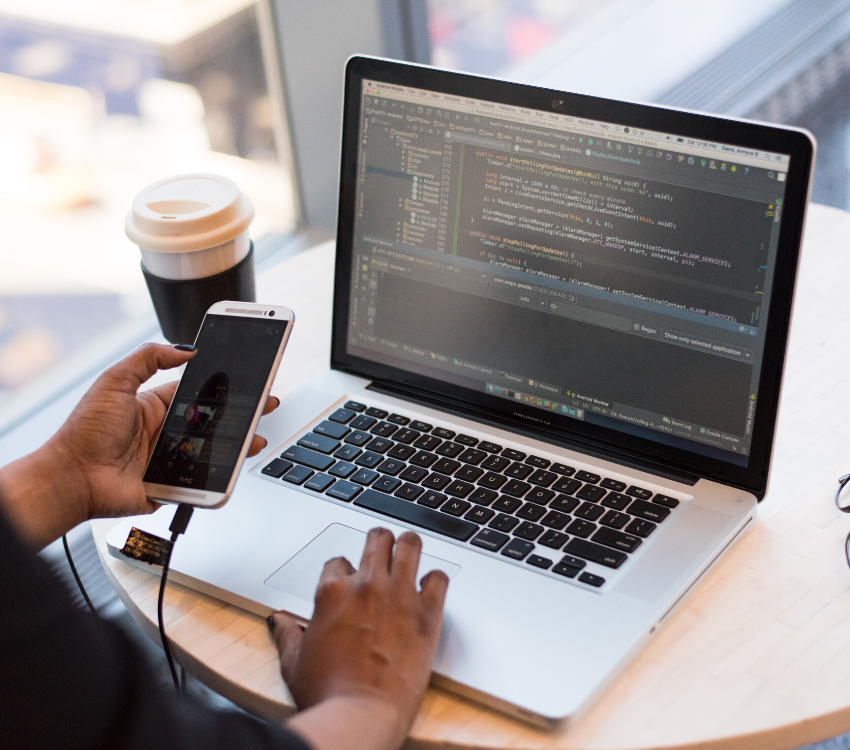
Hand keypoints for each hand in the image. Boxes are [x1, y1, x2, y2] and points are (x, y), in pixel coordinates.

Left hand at [0, 343, 278, 546]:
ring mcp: (170, 459)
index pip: (197, 392)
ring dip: (238, 444)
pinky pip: (202, 480)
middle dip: (241, 413)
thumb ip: (147, 358)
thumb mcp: (114, 381)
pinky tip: (236, 465)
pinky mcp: (171, 485)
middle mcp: (165, 432)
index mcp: (154, 406)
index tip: (244, 378)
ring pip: (213, 450)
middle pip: (213, 421)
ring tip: (256, 437)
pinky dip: (220, 475)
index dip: (222, 386)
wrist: (72, 479)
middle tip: (264, 404)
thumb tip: (184, 348)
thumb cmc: (84, 432)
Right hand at [271, 529, 448, 749]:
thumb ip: (288, 635)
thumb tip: (280, 621)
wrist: (360, 716)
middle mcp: (366, 585)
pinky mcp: (427, 613)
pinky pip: (439, 578)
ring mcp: (399, 595)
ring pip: (410, 544)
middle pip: (377, 538)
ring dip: (409, 547)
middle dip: (379, 542)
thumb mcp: (294, 663)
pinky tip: (430, 589)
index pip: (339, 561)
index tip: (349, 582)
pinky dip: (436, 580)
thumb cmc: (327, 694)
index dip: (344, 571)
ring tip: (409, 554)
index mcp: (332, 592)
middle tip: (383, 551)